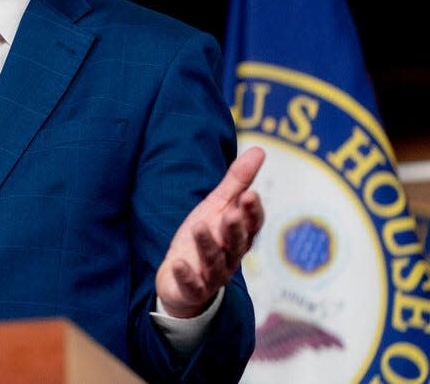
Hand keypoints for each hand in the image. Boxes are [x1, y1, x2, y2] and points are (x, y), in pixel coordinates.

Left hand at [155, 145, 265, 317]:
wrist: (183, 279)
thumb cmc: (205, 237)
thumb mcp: (218, 206)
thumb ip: (237, 181)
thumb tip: (260, 149)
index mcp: (238, 235)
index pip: (252, 224)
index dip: (252, 211)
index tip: (250, 194)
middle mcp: (230, 255)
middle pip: (236, 243)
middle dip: (235, 228)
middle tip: (232, 213)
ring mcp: (212, 274)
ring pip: (213, 261)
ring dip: (207, 245)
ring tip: (199, 226)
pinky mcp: (192, 288)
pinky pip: (191, 284)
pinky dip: (185, 275)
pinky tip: (178, 264)